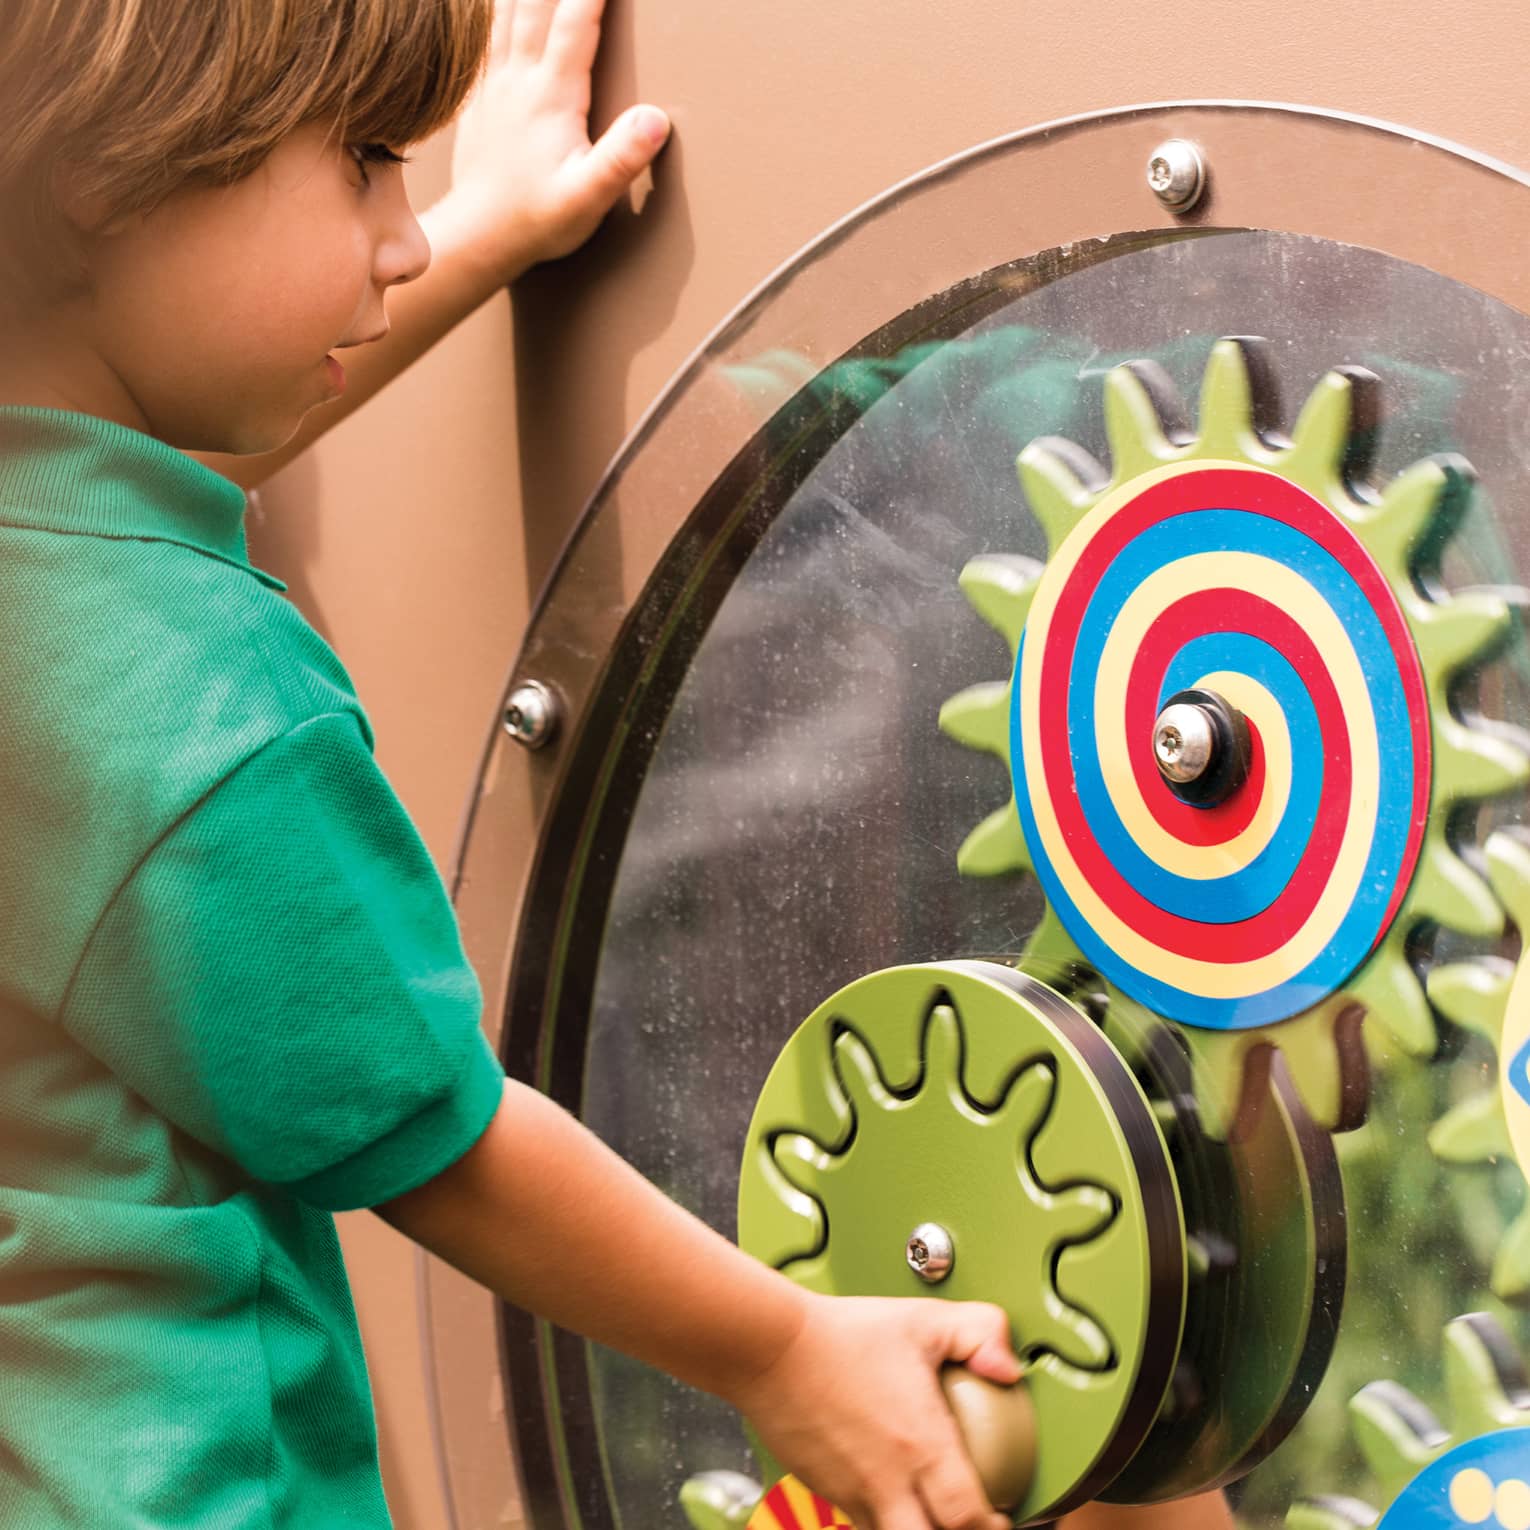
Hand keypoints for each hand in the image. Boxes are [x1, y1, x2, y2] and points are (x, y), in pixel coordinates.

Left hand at [442, 0, 670, 281]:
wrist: (478, 236)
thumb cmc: (536, 221)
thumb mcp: (587, 199)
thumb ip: (621, 159)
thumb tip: (656, 118)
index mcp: (552, 96)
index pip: (576, 21)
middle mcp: (520, 79)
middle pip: (535, 2)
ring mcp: (494, 83)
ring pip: (505, 9)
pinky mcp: (478, 95)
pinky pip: (483, 33)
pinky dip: (493, 8)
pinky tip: (498, 1)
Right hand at [727, 1292, 1022, 1529]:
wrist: (770, 1347)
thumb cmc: (842, 1334)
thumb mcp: (923, 1320)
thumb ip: (978, 1333)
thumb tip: (1009, 1366)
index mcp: (920, 1445)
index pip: (968, 1517)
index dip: (992, 1526)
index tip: (1002, 1518)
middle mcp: (888, 1480)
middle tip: (969, 1522)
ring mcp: (852, 1491)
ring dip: (916, 1529)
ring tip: (930, 1510)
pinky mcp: (825, 1488)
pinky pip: (860, 1519)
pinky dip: (881, 1516)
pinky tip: (889, 1492)